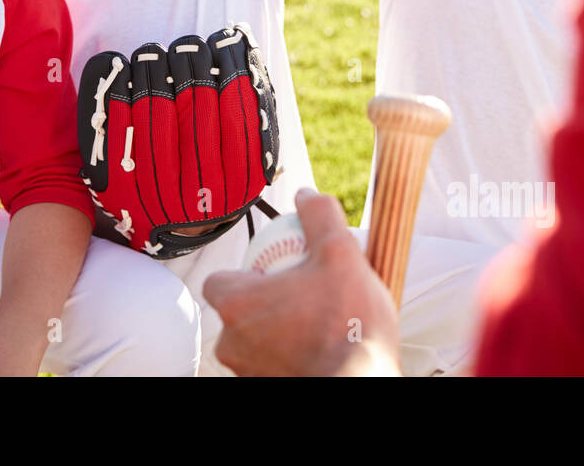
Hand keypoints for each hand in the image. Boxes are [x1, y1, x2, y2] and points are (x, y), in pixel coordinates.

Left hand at [203, 189, 401, 375]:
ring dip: (276, 332)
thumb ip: (319, 216)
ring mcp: (248, 373)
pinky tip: (318, 347)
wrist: (365, 381)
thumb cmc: (349, 323)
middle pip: (237, 313)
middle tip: (300, 295)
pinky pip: (270, 365)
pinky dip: (288, 355)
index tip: (271, 272)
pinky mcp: (266, 388)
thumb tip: (307, 194)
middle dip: (263, 304)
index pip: (218, 282)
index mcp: (237, 305)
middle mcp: (232, 344)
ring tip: (314, 322)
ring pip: (253, 343)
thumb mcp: (340, 253)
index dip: (242, 275)